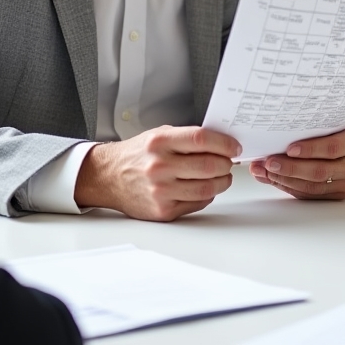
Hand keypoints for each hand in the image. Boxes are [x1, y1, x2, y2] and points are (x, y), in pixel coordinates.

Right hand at [74, 126, 241, 221]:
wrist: (109, 177)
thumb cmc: (137, 155)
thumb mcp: (158, 135)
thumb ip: (187, 138)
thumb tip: (221, 143)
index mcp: (160, 142)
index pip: (201, 139)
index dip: (224, 143)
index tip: (234, 146)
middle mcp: (159, 166)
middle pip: (208, 166)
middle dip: (226, 164)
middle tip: (229, 162)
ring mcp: (161, 190)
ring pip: (207, 188)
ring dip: (222, 182)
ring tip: (222, 176)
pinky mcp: (163, 210)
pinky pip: (197, 203)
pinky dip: (208, 195)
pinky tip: (205, 187)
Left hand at [249, 126, 344, 199]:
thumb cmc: (336, 132)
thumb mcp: (329, 124)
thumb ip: (308, 129)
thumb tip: (272, 137)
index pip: (332, 147)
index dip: (310, 149)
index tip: (289, 149)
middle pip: (320, 170)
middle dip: (290, 168)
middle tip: (268, 163)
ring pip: (312, 187)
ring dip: (284, 179)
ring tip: (264, 171)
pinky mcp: (337, 195)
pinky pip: (309, 195)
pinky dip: (288, 187)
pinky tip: (273, 178)